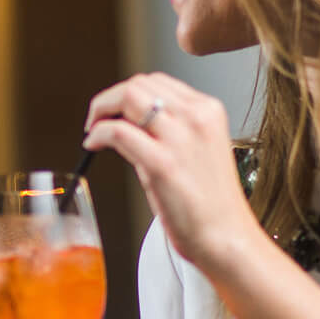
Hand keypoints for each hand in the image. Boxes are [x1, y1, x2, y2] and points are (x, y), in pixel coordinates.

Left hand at [83, 73, 262, 273]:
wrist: (227, 239)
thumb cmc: (210, 204)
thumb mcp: (195, 151)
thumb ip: (168, 131)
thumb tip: (127, 122)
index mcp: (208, 111)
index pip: (157, 80)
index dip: (126, 93)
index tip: (113, 111)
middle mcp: (197, 117)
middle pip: (138, 84)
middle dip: (109, 99)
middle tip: (95, 120)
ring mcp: (181, 139)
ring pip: (127, 97)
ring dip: (100, 111)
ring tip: (92, 132)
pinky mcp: (163, 164)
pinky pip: (117, 132)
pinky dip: (97, 135)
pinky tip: (93, 146)